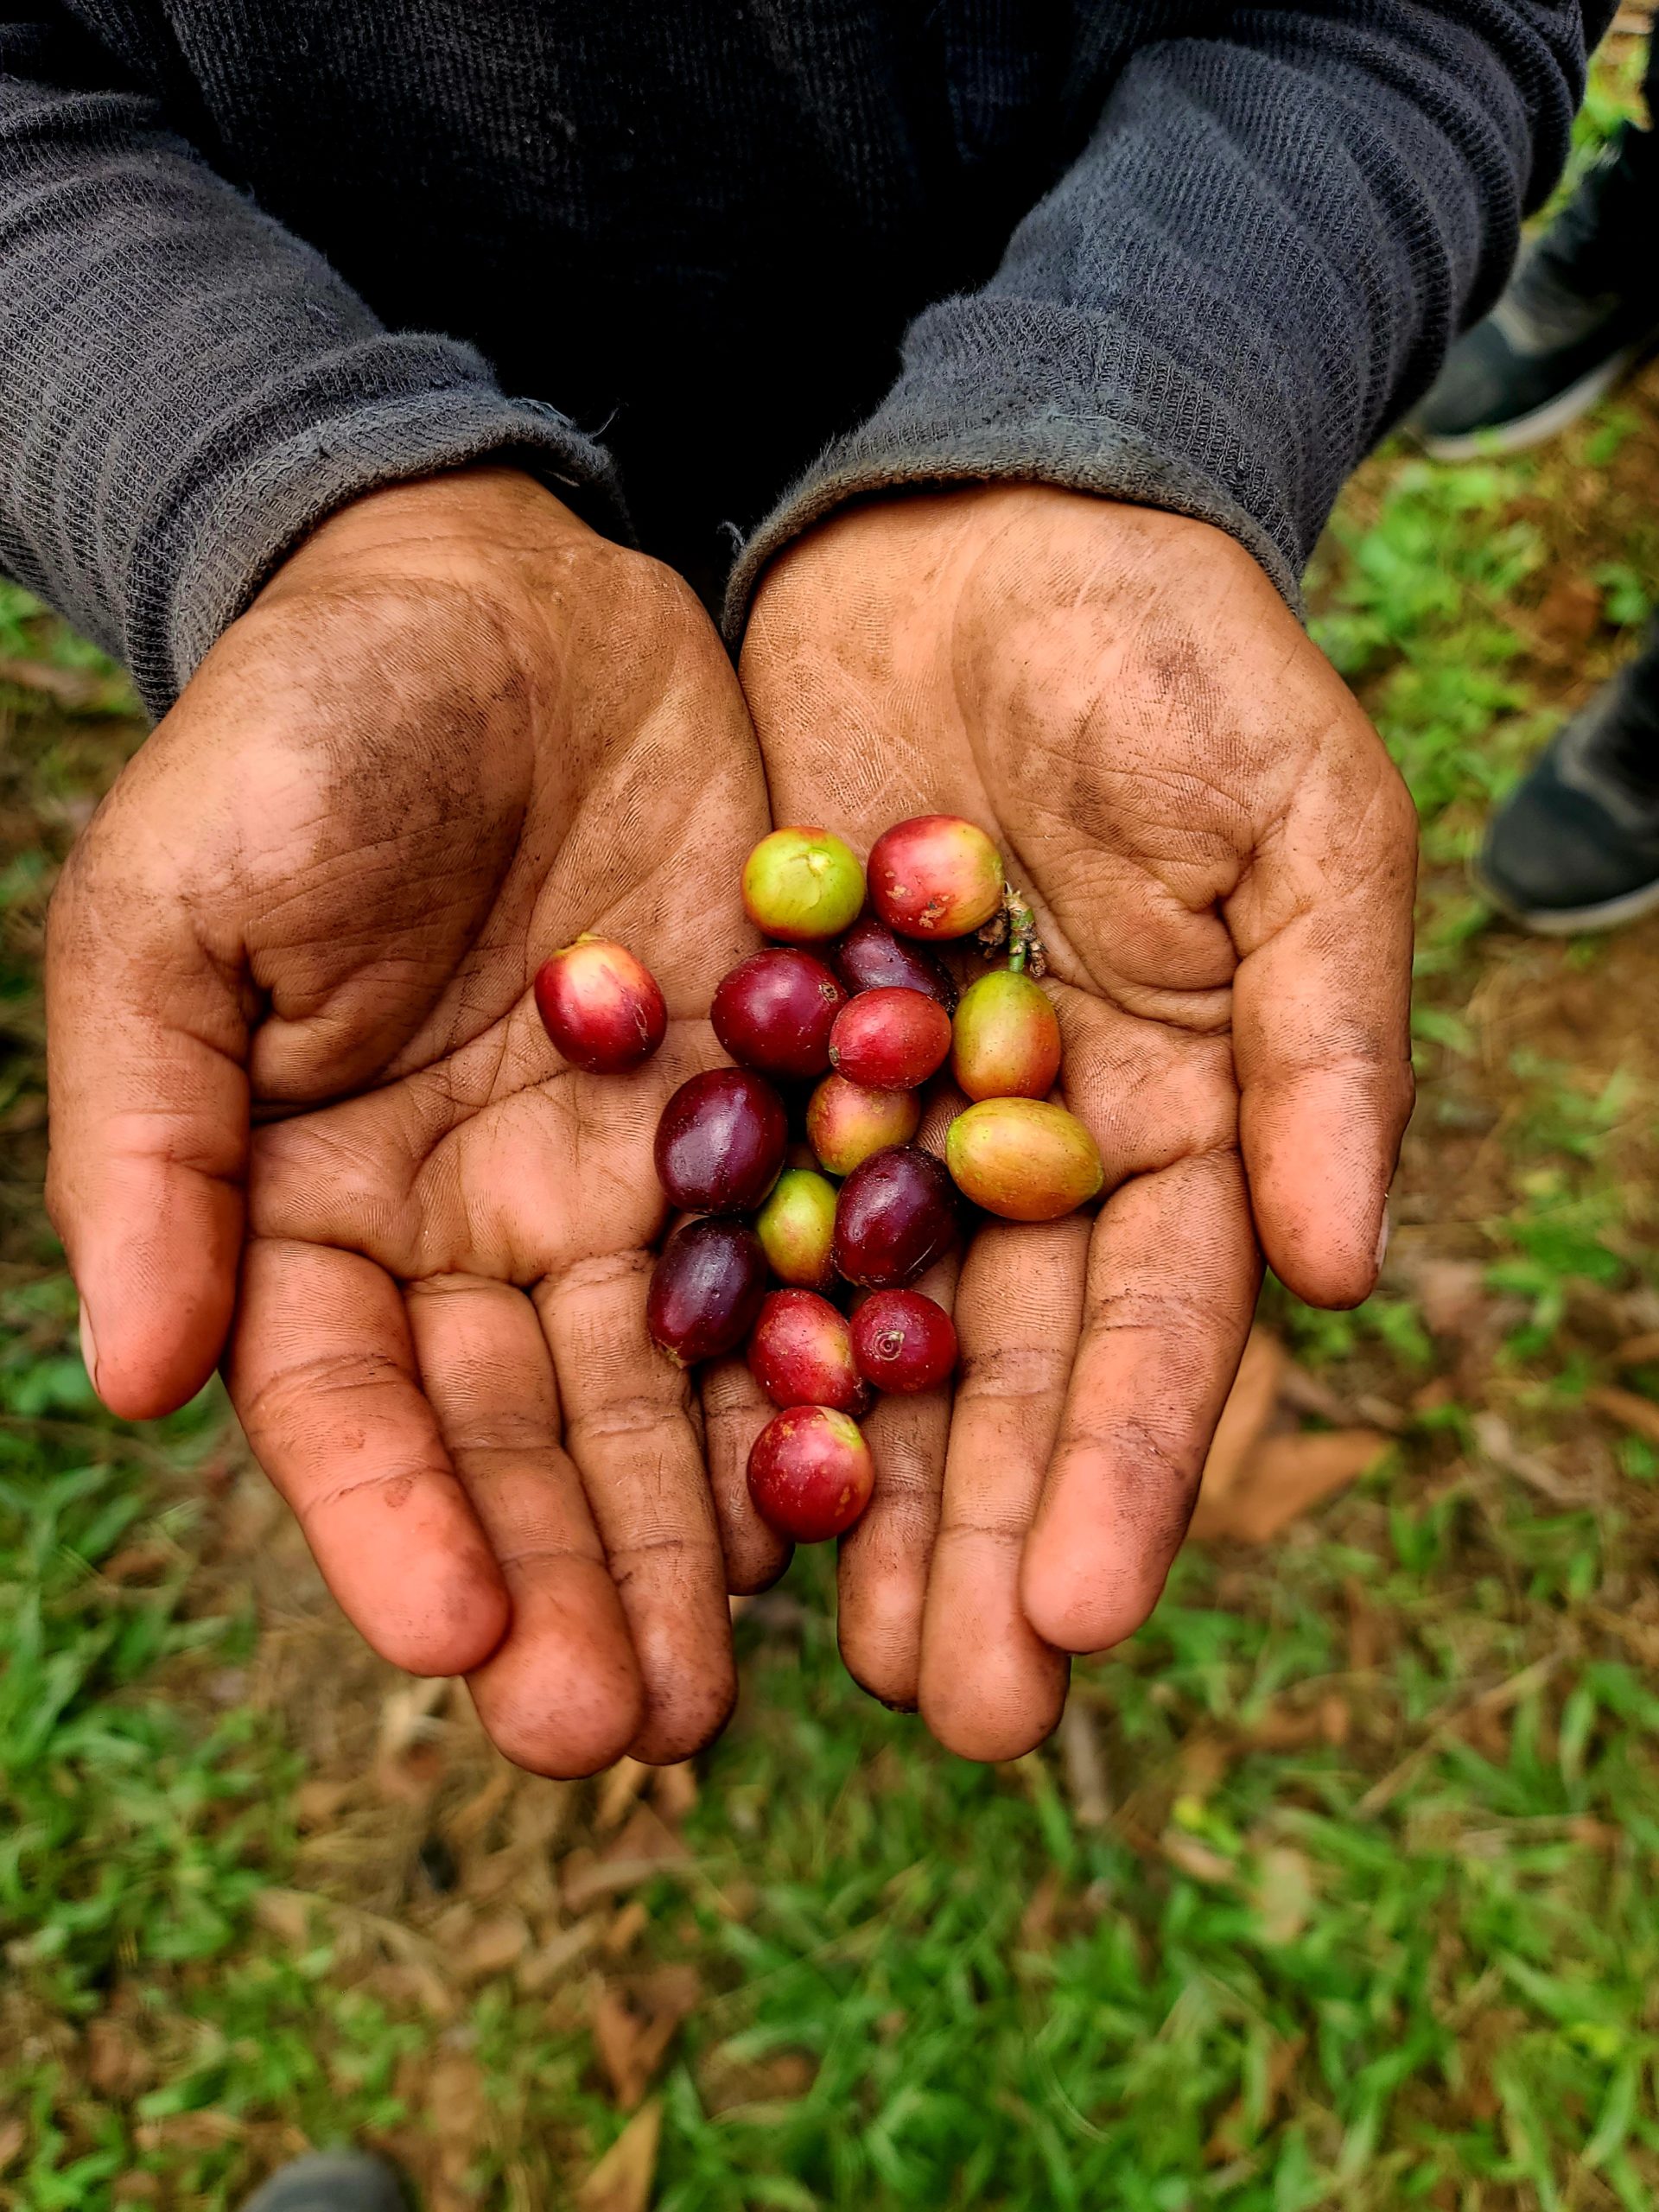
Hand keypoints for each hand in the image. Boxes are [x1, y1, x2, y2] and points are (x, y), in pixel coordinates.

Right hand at [47, 467, 770, 1773]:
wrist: (497, 584)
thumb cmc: (303, 730)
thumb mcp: (176, 913)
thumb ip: (148, 1141)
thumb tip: (133, 1381)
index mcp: (320, 1199)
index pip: (351, 1400)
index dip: (396, 1523)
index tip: (460, 1645)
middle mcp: (480, 1220)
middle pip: (524, 1433)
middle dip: (574, 1579)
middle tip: (636, 1731)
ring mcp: (629, 1172)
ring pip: (670, 1387)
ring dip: (706, 1531)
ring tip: (756, 1681)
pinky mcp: (764, 1105)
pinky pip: (804, 1258)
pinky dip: (833, 1368)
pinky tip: (875, 1486)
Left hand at [737, 486, 1414, 1759]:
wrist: (988, 532)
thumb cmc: (1177, 658)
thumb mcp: (1296, 825)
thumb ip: (1323, 1042)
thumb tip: (1351, 1270)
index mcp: (1187, 1118)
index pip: (1159, 1328)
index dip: (1125, 1470)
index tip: (1080, 1618)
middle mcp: (1040, 1153)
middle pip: (1013, 1377)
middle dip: (988, 1539)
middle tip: (956, 1713)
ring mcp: (896, 1122)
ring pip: (874, 1338)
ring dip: (858, 1496)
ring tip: (829, 1655)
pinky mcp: (770, 1066)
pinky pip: (741, 1223)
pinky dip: (725, 1345)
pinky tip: (692, 1470)